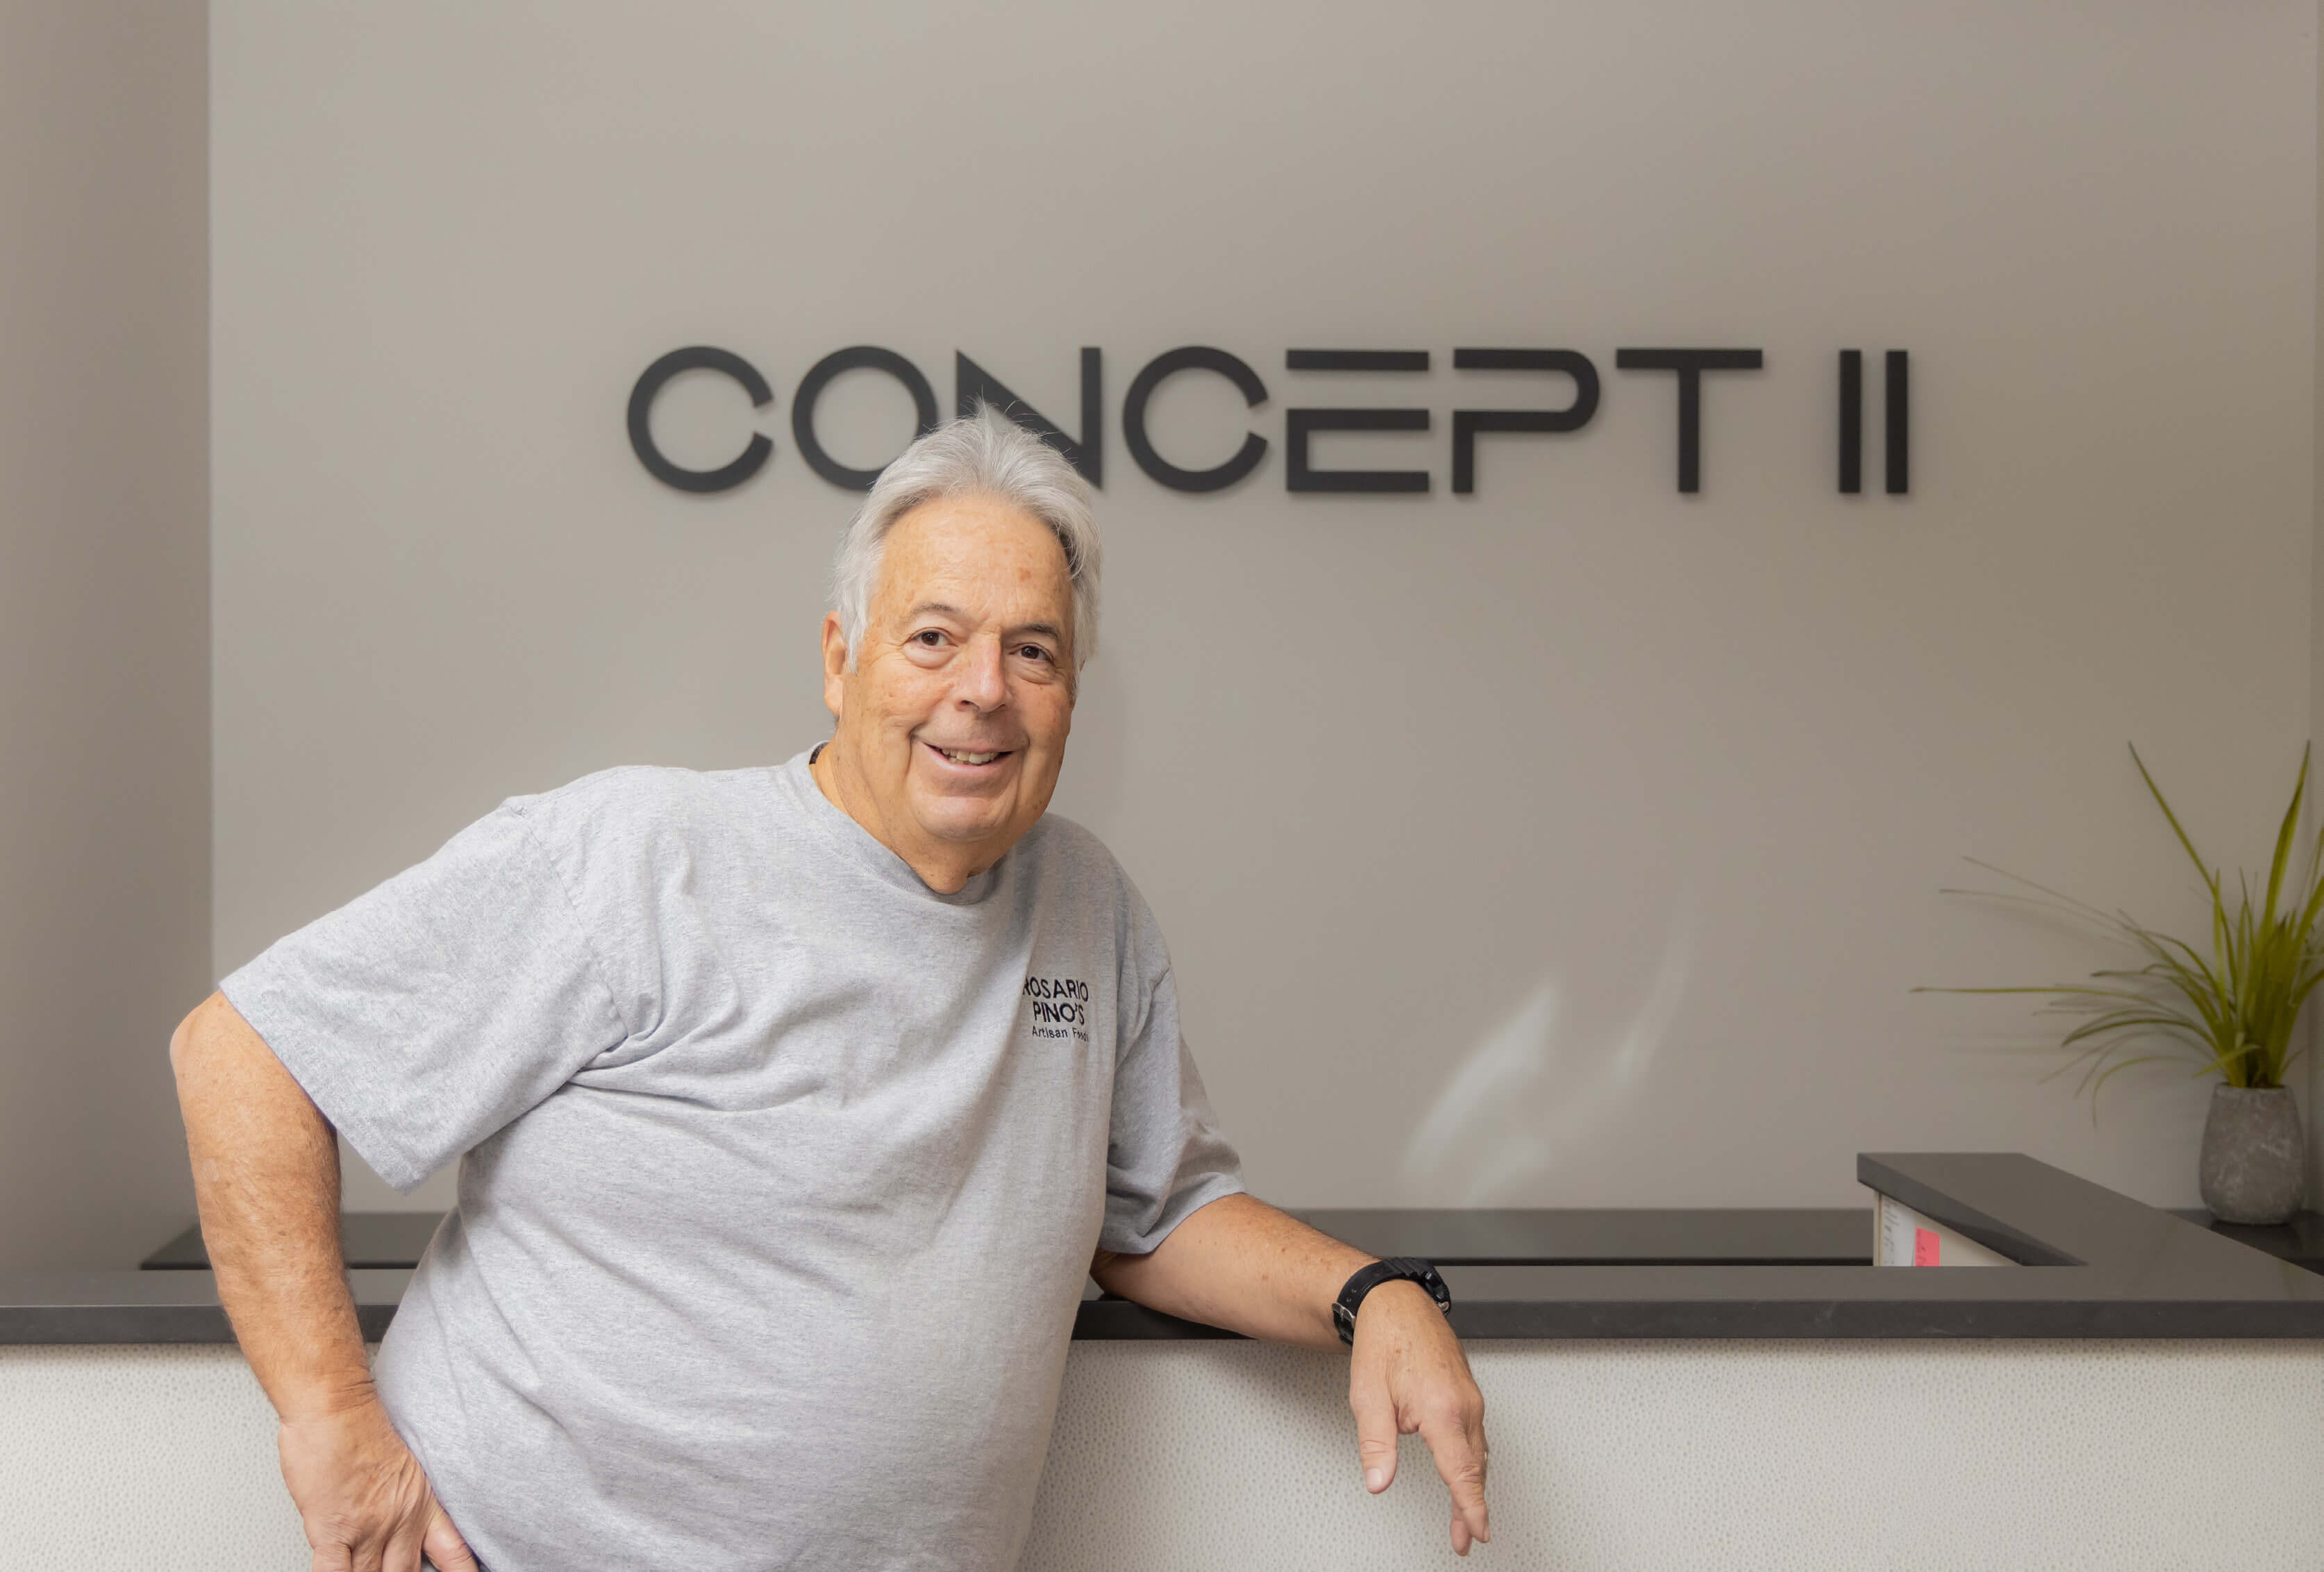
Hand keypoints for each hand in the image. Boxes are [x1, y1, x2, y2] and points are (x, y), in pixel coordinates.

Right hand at [276, 1394, 476, 1571]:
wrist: (337, 1406)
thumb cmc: (362, 1424)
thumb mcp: (405, 1462)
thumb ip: (405, 1496)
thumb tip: (391, 1521)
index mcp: (422, 1503)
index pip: (454, 1551)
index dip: (463, 1571)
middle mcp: (400, 1520)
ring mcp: (367, 1528)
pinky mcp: (333, 1530)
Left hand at [1348, 1280, 1490, 1554]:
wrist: (1396, 1304)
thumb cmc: (1384, 1342)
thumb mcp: (1368, 1397)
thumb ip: (1376, 1445)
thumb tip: (1378, 1481)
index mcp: (1442, 1409)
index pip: (1461, 1472)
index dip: (1470, 1507)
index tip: (1476, 1532)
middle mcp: (1464, 1405)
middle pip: (1474, 1468)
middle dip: (1472, 1506)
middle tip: (1466, 1537)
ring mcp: (1470, 1398)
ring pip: (1479, 1453)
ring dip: (1474, 1486)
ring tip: (1466, 1516)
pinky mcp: (1468, 1393)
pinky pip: (1477, 1436)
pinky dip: (1474, 1462)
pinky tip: (1468, 1473)